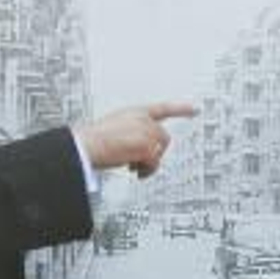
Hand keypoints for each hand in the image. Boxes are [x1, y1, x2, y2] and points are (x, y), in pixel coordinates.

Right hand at [74, 103, 194, 177]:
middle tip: (138, 161)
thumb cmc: (92, 140)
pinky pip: (154, 163)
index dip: (181, 108)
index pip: (162, 108)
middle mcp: (143, 119)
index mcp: (134, 112)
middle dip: (154, 152)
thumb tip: (137, 150)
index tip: (195, 109)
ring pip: (159, 151)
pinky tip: (134, 170)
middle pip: (163, 138)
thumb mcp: (114, 129)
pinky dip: (146, 170)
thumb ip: (131, 133)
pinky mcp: (146, 146)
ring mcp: (146, 132)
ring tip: (132, 166)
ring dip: (148, 162)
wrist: (84, 146)